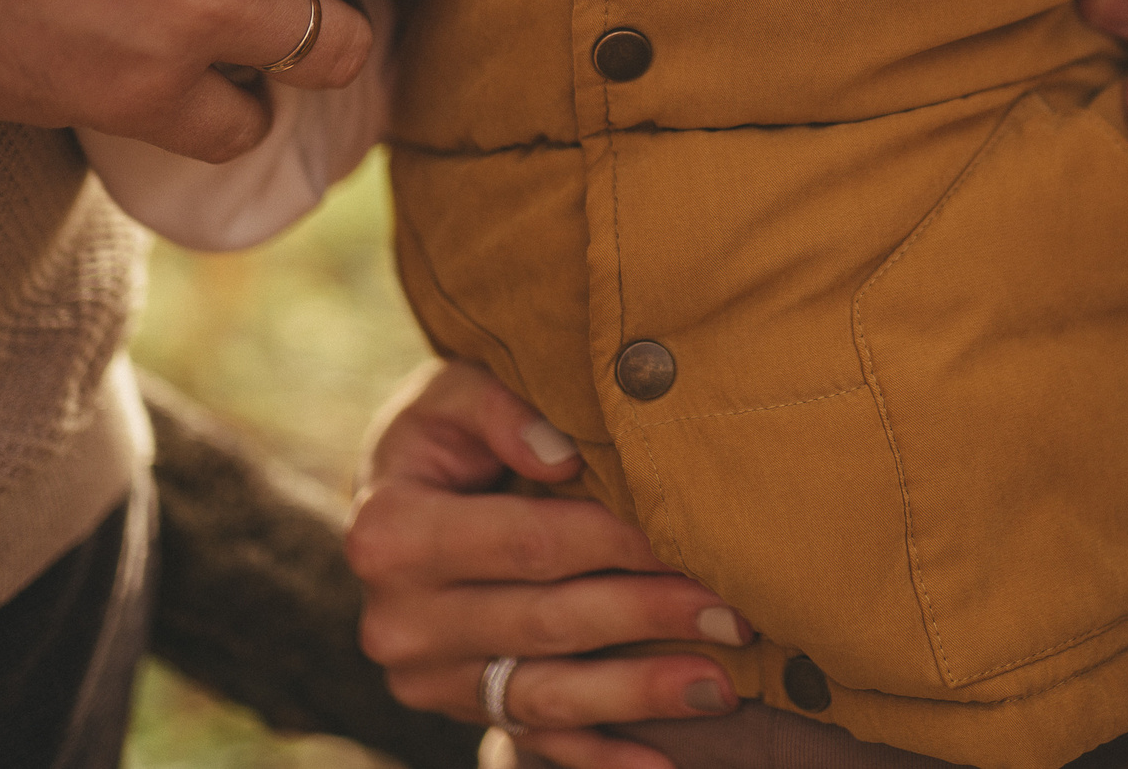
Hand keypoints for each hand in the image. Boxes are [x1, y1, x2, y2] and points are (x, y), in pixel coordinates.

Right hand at [348, 362, 750, 768]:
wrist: (401, 501)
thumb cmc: (446, 436)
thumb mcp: (451, 395)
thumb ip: (500, 409)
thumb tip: (562, 452)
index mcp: (392, 532)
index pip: (530, 542)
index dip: (619, 542)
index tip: (694, 539)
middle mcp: (399, 619)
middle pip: (549, 623)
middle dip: (650, 616)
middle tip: (736, 612)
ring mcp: (426, 677)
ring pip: (546, 696)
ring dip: (640, 694)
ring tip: (723, 684)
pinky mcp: (454, 710)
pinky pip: (534, 741)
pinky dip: (601, 757)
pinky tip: (664, 762)